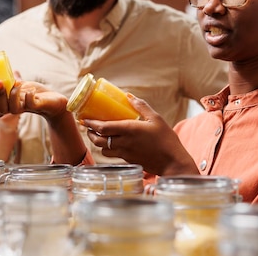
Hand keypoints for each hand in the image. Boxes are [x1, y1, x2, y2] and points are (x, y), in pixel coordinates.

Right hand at [0, 79, 68, 124]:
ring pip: (14, 108)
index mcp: (10, 105)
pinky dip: (29, 97)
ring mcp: (27, 108)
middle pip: (2, 109)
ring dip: (13, 95)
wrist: (54, 101)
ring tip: (16, 84)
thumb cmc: (37, 94)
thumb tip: (7, 69)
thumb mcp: (22, 86)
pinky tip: (31, 90)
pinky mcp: (38, 106)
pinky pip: (31, 104)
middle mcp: (16, 109)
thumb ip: (13, 81)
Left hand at [82, 93, 198, 175]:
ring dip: (98, 143)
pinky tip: (113, 143)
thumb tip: (129, 96)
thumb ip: (141, 106)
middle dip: (90, 133)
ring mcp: (125, 154)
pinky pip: (112, 155)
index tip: (84, 119)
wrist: (173, 162)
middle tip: (88, 127)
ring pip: (103, 150)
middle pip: (98, 140)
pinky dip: (108, 149)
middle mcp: (124, 143)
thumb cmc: (166, 139)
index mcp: (129, 130)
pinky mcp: (128, 161)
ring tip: (99, 135)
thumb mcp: (156, 118)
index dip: (91, 124)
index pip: (103, 128)